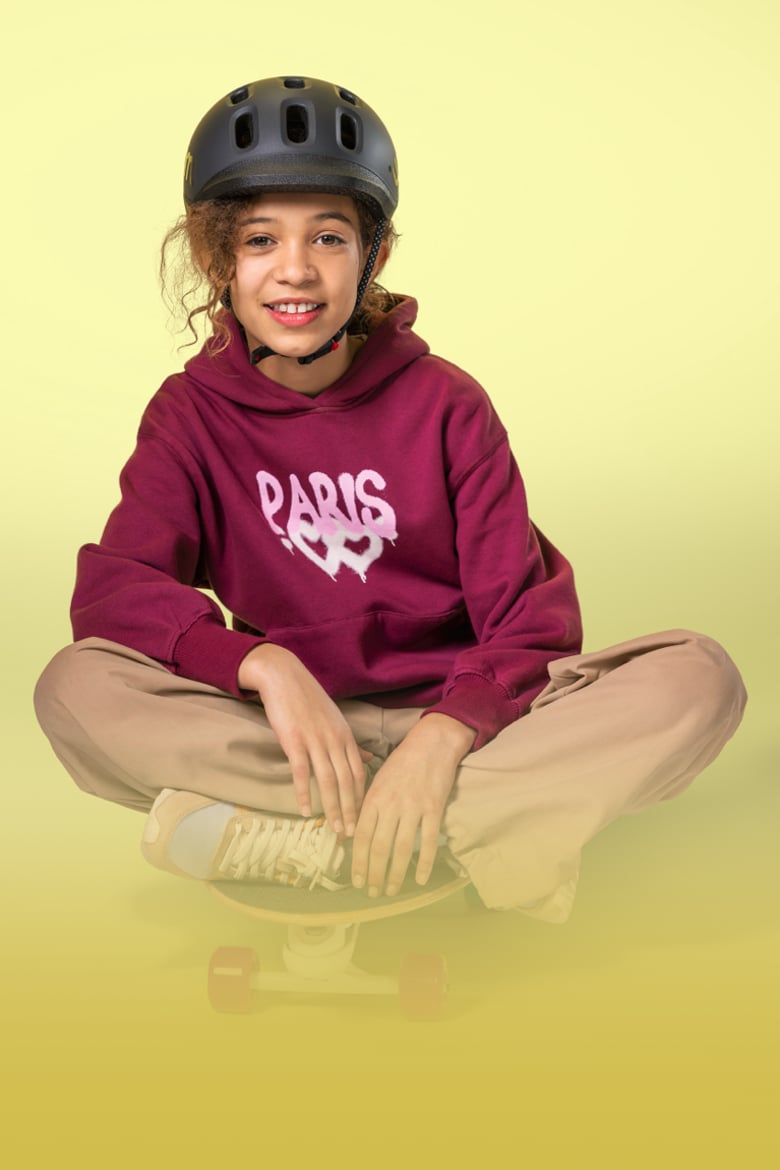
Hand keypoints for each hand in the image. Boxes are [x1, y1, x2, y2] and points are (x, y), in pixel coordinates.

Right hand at [238, 644, 367, 834]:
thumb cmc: (308, 700)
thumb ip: (351, 742)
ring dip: (333, 807)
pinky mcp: (294, 741)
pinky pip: (302, 773)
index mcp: (346, 735)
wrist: (283, 676)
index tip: (364, 819)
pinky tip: (305, 811)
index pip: (359, 773)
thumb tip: (369, 758)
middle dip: (351, 810)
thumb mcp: (336, 719)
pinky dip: (305, 794)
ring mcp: (315, 740)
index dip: (362, 798)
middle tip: (352, 834)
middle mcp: (335, 739)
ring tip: (335, 829)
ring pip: (329, 781)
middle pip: (348, 781)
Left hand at [351, 714, 475, 896]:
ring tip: (392, 890)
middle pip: (378, 847)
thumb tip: (353, 833)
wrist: (431, 745)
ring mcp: (413, 808)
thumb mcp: (377, 781)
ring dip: (395, 874)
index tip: (356, 880)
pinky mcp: (433, 809)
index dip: (357, 861)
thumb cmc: (401, 763)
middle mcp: (390, 805)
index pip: (360, 836)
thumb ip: (367, 806)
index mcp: (374, 798)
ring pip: (401, 849)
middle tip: (372, 892)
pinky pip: (427, 841)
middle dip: (374, 874)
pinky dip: (424, 863)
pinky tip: (420, 879)